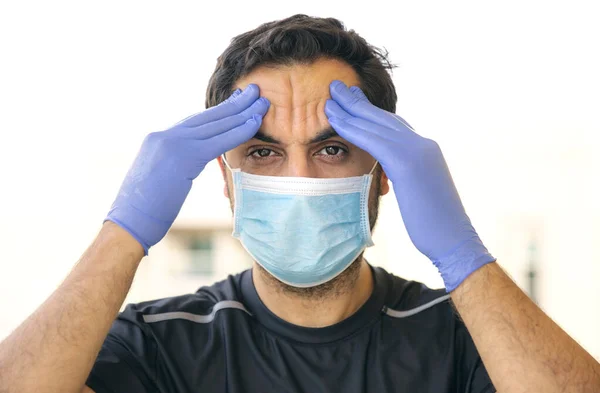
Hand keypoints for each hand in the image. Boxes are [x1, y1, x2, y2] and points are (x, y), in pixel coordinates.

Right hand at [106, 84, 269, 252]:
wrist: (129, 222)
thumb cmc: (144, 210)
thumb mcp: (160, 180)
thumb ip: (175, 165)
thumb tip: (186, 167)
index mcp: (158, 140)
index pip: (194, 121)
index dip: (218, 111)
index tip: (236, 101)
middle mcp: (165, 136)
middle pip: (207, 116)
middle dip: (234, 103)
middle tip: (254, 91)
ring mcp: (172, 143)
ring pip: (215, 125)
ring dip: (242, 113)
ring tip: (262, 102)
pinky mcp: (183, 157)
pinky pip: (218, 142)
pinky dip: (238, 132)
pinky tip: (254, 124)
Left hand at [325, 80, 494, 290]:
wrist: (454, 240)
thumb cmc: (436, 226)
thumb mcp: (419, 195)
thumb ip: (407, 179)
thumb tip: (394, 179)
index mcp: (426, 151)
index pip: (394, 126)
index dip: (372, 113)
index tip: (355, 102)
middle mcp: (423, 144)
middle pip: (383, 118)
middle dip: (358, 103)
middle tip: (337, 88)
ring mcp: (418, 151)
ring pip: (376, 124)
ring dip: (349, 109)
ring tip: (330, 96)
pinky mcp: (408, 163)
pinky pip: (373, 140)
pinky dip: (352, 128)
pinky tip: (334, 119)